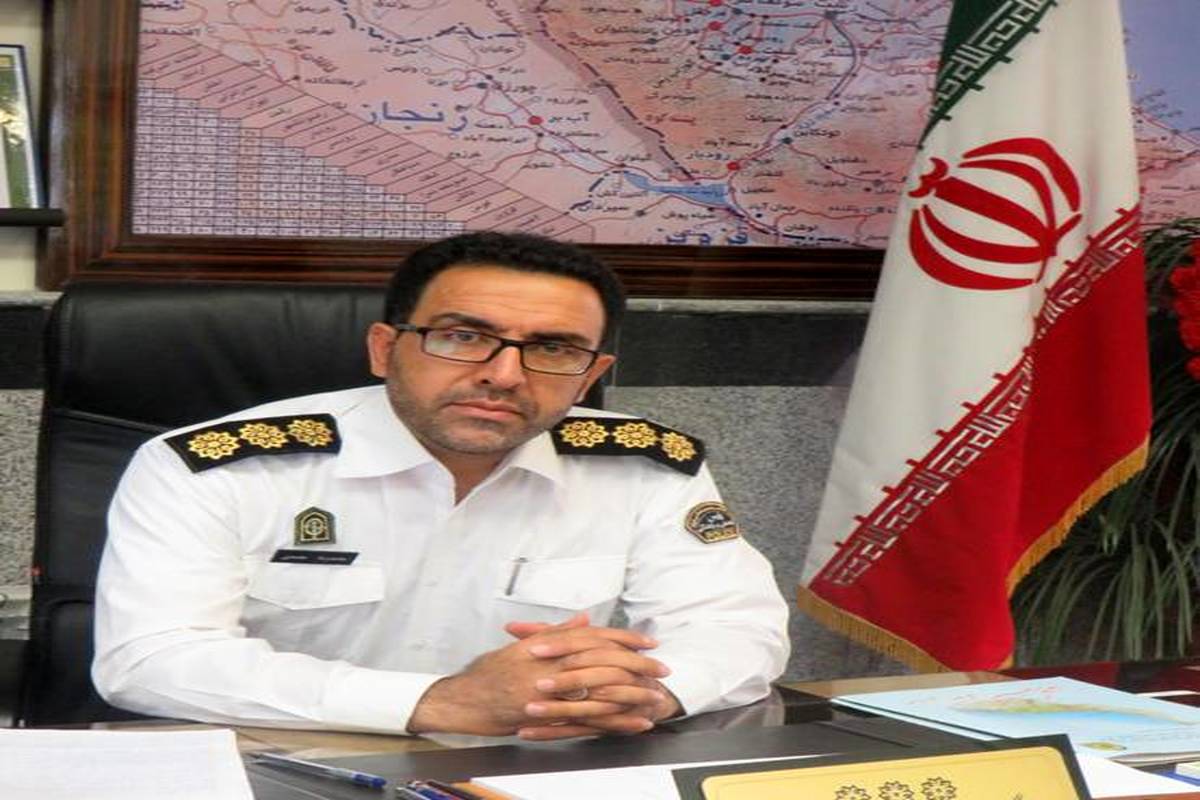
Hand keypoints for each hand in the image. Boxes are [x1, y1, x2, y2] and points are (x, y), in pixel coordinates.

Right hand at [406, 615, 661, 735]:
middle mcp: (548, 668)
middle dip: (636, 666)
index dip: (623, 639)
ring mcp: (547, 696)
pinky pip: (587, 722)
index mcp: (545, 646)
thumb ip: (556, 632)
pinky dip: (615, 723)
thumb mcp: (521, 646)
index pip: (593, 638)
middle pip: (602, 663)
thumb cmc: (489, 673)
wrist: (461, 702)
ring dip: (631, 695)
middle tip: (660, 669)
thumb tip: (584, 619)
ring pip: (599, 693)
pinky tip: (635, 724)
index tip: (648, 642)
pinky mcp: (545, 720)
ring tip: (656, 697)